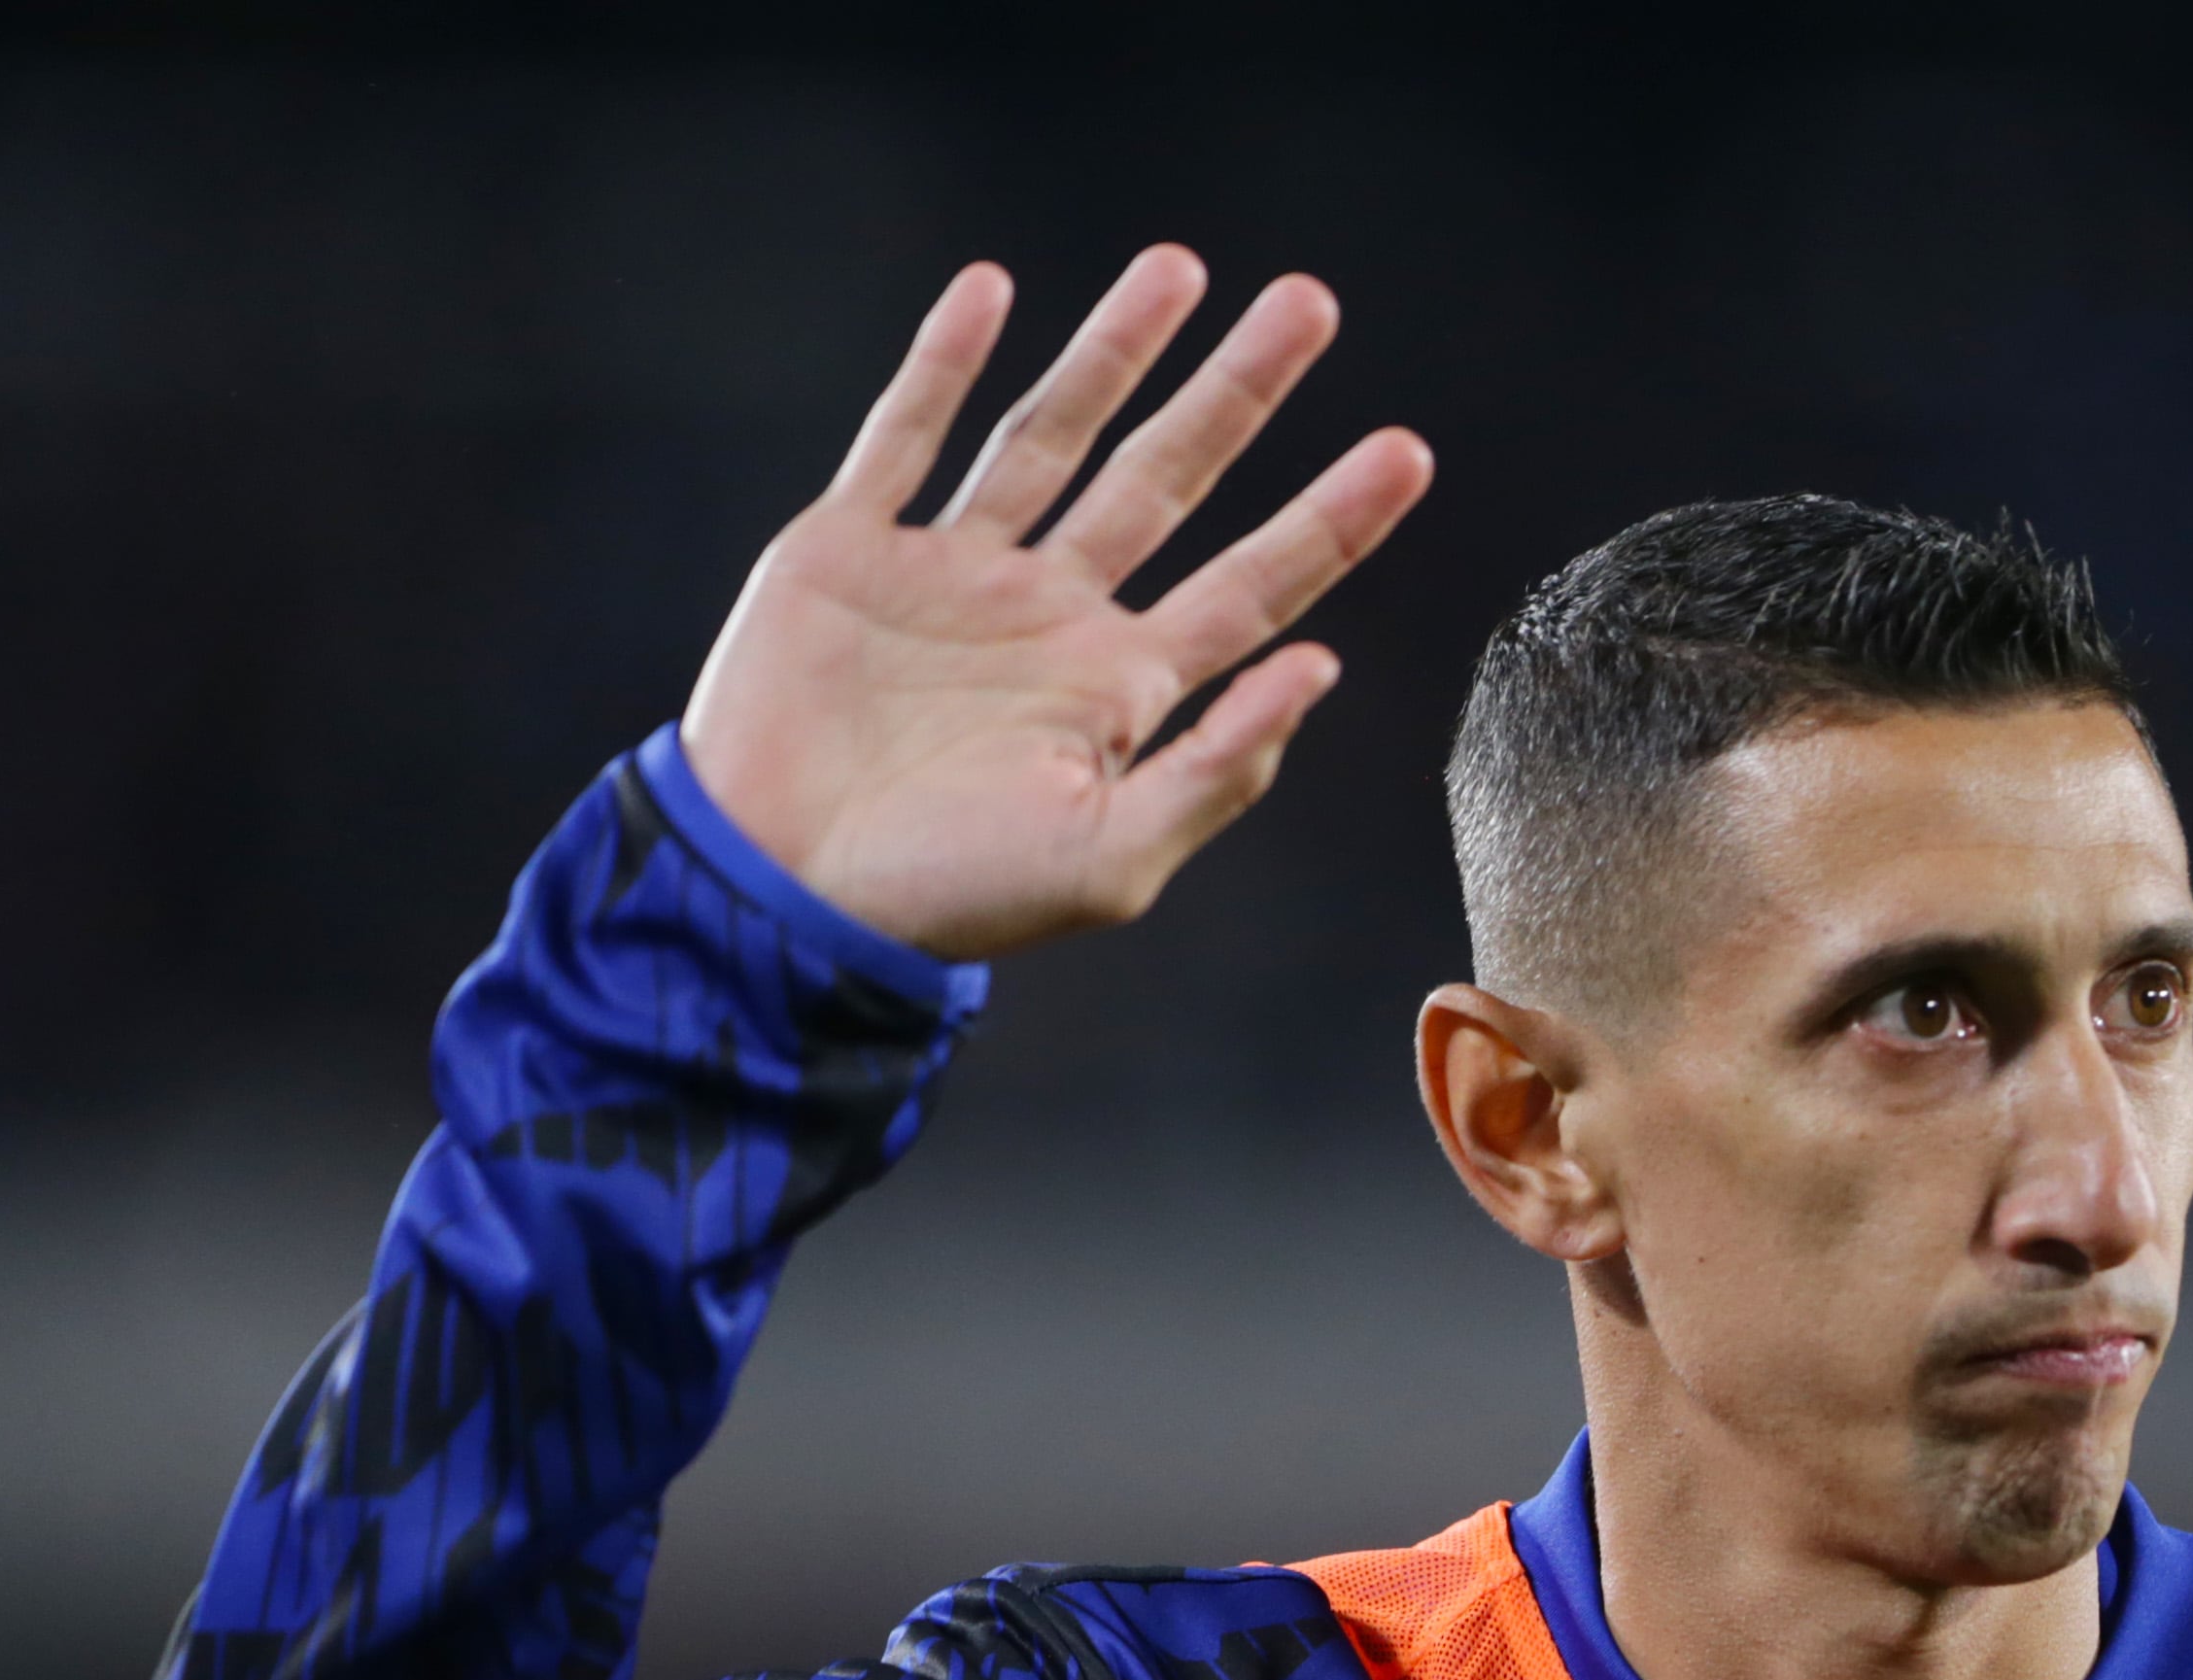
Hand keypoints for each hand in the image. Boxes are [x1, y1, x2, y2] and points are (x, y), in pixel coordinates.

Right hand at [678, 247, 1434, 960]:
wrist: (784, 894)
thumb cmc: (951, 898)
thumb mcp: (1114, 857)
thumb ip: (1222, 767)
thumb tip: (1323, 668)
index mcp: (1121, 688)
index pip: (1255, 585)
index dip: (1332, 519)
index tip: (1408, 451)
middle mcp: (1050, 616)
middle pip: (1168, 477)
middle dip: (1240, 392)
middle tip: (1311, 304)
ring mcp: (952, 575)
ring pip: (1049, 434)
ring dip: (1114, 351)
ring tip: (1179, 268)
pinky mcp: (851, 552)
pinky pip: (905, 436)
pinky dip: (943, 362)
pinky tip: (990, 291)